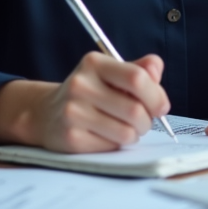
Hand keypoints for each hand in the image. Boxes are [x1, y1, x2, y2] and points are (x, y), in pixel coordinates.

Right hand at [0, 52, 169, 152]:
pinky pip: (112, 145)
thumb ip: (138, 69)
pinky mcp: (71, 137)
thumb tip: (156, 69)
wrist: (46, 114)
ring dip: (134, 134)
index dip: (156, 95)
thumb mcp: (110, 74)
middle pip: (135, 109)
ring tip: (125, 128)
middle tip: (143, 121)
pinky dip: (117, 144)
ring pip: (127, 131)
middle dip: (147, 120)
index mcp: (94, 63)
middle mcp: (80, 84)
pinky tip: (106, 135)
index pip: (136, 78)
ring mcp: (73, 111)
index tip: (161, 106)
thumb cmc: (89, 93)